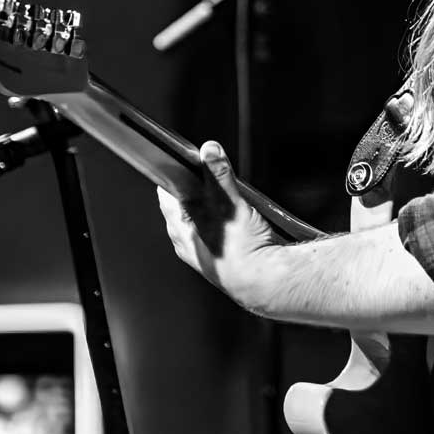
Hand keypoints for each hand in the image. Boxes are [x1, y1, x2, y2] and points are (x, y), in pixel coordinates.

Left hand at [157, 141, 284, 311]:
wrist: (266, 283)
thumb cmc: (242, 253)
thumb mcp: (229, 205)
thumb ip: (219, 175)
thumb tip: (209, 150)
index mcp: (181, 230)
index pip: (167, 195)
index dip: (174, 175)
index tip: (184, 160)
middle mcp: (190, 241)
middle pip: (186, 204)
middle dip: (198, 186)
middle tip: (212, 173)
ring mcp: (207, 249)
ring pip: (204, 216)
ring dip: (216, 202)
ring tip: (233, 196)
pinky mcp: (225, 253)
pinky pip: (220, 227)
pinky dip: (228, 217)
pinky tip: (243, 214)